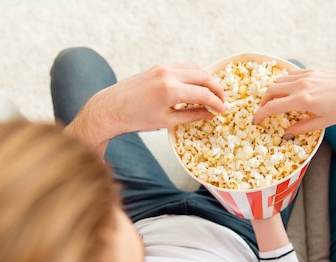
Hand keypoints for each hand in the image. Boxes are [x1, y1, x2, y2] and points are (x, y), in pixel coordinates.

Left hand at [66, 63, 225, 154]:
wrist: (111, 108)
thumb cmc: (136, 118)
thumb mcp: (167, 121)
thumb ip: (191, 116)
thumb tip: (209, 114)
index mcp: (171, 91)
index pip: (204, 94)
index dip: (217, 103)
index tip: (223, 110)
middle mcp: (169, 75)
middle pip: (204, 76)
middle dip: (217, 89)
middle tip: (222, 101)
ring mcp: (163, 68)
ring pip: (195, 68)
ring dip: (207, 79)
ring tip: (211, 94)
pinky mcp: (159, 66)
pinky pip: (183, 67)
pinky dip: (194, 75)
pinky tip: (196, 87)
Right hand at [252, 69, 335, 136]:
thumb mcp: (323, 123)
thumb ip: (301, 128)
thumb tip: (285, 134)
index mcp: (303, 100)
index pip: (273, 107)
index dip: (261, 115)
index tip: (255, 121)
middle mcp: (301, 85)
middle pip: (271, 91)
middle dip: (263, 102)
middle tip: (263, 112)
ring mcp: (306, 76)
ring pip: (279, 80)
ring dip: (272, 91)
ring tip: (274, 102)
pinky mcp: (312, 71)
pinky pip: (291, 75)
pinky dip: (284, 82)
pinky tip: (287, 90)